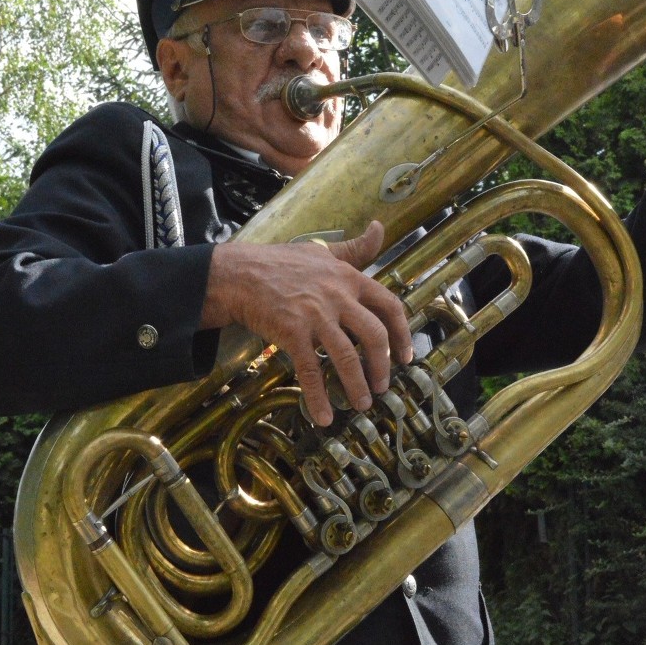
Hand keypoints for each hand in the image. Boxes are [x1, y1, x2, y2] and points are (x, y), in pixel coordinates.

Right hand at [201, 220, 412, 425]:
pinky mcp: (293, 333)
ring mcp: (316, 316)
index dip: (403, 333)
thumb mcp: (322, 251)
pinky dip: (319, 397)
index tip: (406, 355)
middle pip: (374, 335)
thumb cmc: (279, 263)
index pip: (389, 305)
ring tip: (362, 403)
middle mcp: (337, 296)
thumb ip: (354, 248)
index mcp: (348, 278)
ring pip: (347, 357)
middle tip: (383, 385)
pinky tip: (324, 416)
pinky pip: (311, 371)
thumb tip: (379, 228)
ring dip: (357, 385)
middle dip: (383, 365)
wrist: (239, 274)